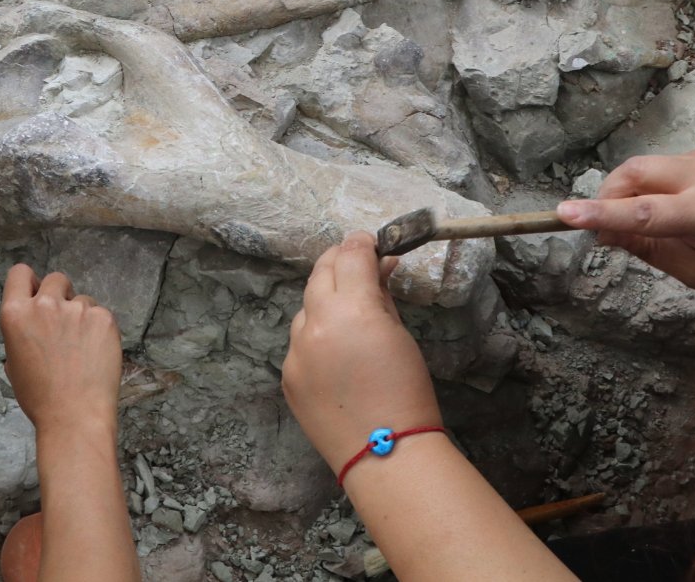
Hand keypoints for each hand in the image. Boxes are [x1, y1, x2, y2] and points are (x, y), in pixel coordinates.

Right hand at [0, 264, 122, 437]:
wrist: (74, 415)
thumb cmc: (40, 397)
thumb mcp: (13, 361)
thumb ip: (21, 331)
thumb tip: (32, 321)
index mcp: (15, 314)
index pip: (20, 273)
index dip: (29, 282)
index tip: (36, 292)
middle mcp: (45, 304)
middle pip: (55, 279)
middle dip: (60, 295)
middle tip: (63, 323)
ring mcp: (77, 309)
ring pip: (81, 299)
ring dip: (81, 315)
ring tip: (81, 348)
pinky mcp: (103, 317)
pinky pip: (100, 314)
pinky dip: (99, 328)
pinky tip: (95, 352)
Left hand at [281, 233, 441, 472]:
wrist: (384, 452)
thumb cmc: (407, 392)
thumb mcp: (400, 335)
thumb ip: (382, 297)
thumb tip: (378, 269)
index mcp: (351, 310)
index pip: (350, 256)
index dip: (361, 243)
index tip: (370, 242)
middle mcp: (315, 324)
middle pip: (321, 274)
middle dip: (338, 262)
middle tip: (356, 261)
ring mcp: (295, 351)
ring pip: (306, 309)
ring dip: (325, 302)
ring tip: (349, 316)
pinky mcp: (287, 375)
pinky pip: (300, 343)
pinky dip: (316, 338)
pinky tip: (336, 354)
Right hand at [556, 148, 694, 293]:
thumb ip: (649, 248)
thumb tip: (605, 233)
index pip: (644, 212)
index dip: (601, 213)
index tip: (565, 214)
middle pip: (635, 173)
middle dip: (608, 196)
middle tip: (604, 228)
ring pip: (643, 166)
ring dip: (627, 192)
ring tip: (637, 223)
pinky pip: (659, 166)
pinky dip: (647, 186)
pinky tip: (662, 209)